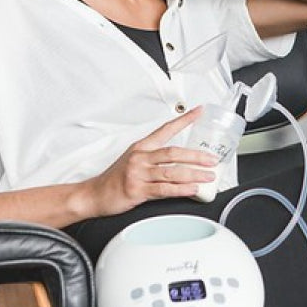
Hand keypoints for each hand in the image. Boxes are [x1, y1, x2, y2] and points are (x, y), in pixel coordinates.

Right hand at [90, 107, 217, 215]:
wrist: (94, 194)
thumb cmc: (115, 179)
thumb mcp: (133, 161)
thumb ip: (154, 159)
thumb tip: (180, 162)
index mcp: (141, 147)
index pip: (166, 129)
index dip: (184, 120)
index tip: (199, 111)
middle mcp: (140, 157)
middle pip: (173, 152)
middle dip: (196, 155)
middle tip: (212, 159)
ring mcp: (138, 173)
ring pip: (172, 171)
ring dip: (194, 173)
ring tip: (208, 176)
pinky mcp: (137, 190)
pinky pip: (164, 189)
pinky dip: (181, 189)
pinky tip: (192, 189)